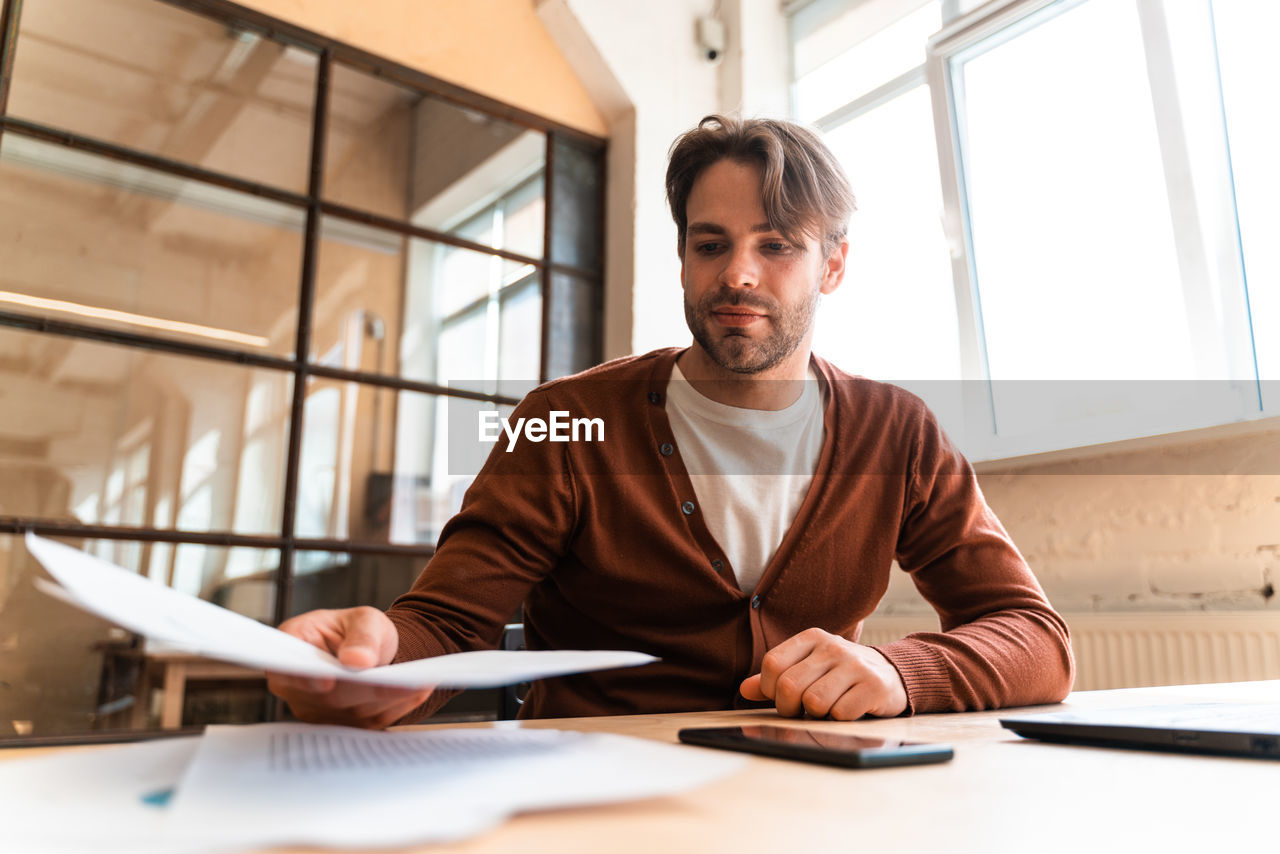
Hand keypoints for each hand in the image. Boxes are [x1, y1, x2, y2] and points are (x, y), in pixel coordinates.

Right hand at [266, 606, 434, 728]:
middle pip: (328, 697)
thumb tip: (357, 661)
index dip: (302, 679)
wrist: (369, 653)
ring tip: (421, 681)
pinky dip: (398, 707)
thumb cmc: (358, 630)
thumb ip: (361, 636)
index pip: (286, 669)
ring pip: (353, 714)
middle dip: (367, 690)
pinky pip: (371, 722)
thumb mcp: (364, 620)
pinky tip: (419, 689)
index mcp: (291, 650)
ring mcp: (317, 712)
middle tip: (405, 682)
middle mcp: (296, 688)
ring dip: (389, 700)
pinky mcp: (342, 727)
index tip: (325, 682)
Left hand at [738, 627, 907, 719]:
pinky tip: (848, 709)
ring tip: (827, 707)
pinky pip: (841, 713)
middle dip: (789, 708)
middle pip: (789, 686)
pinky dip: (839, 719)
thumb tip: (745, 689)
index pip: (772, 664)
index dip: (769, 689)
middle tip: (802, 710)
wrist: (891, 674)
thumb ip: (776, 678)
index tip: (781, 697)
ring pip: (814, 702)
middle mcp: (832, 646)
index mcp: (811, 638)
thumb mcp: (809, 667)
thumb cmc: (841, 674)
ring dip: (816, 714)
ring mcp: (855, 664)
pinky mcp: (874, 685)